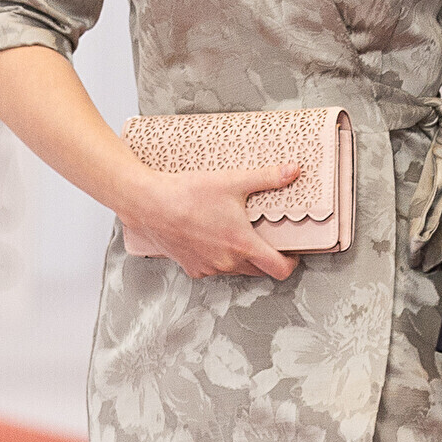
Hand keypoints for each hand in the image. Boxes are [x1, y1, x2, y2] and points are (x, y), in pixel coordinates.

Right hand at [118, 163, 304, 281]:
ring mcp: (209, 268)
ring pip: (236, 270)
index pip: (279, 269)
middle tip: (266, 238)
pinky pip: (213, 268)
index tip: (292, 254)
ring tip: (237, 234)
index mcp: (242, 245)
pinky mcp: (191, 268)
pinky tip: (213, 238)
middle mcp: (227, 262)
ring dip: (242, 258)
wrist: (149, 204)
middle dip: (267, 258)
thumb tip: (292, 171)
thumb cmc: (187, 194)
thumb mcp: (233, 181)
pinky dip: (218, 258)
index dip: (291, 264)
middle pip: (259, 271)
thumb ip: (267, 178)